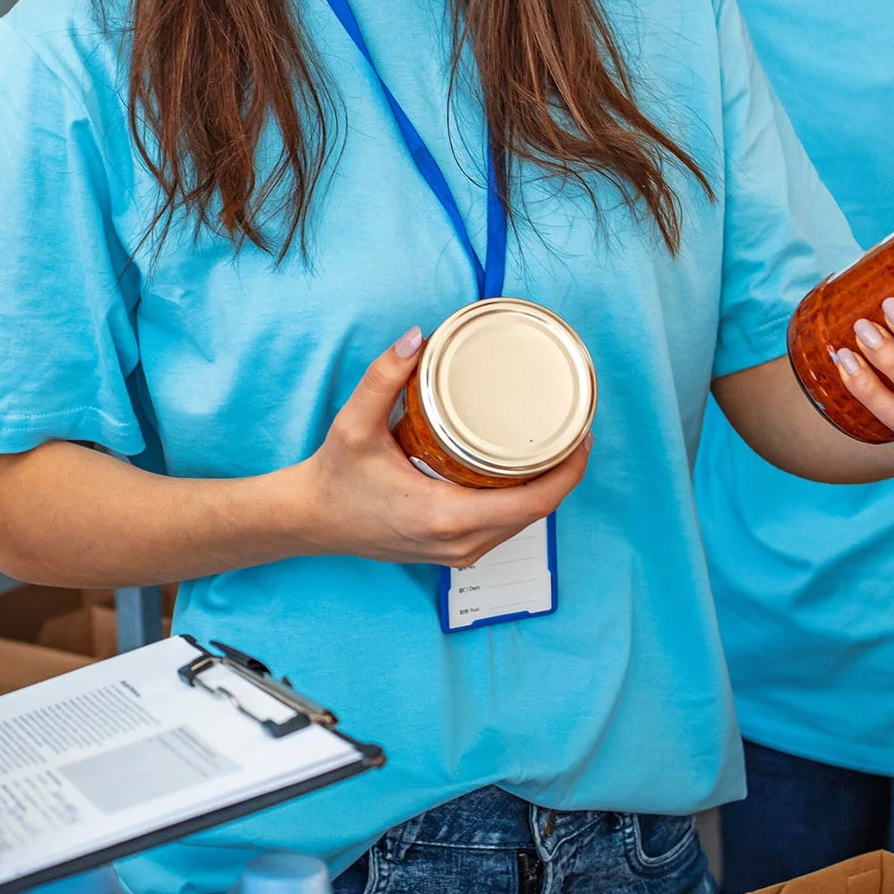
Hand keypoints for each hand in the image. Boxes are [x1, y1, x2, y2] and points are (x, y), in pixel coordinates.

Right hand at [289, 325, 588, 567]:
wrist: (311, 520)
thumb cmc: (335, 478)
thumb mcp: (354, 424)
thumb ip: (384, 378)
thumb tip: (417, 338)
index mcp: (447, 516)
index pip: (536, 502)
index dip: (570, 470)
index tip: (582, 435)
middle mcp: (460, 544)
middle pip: (538, 513)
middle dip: (563, 473)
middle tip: (571, 429)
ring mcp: (459, 554)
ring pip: (524, 525)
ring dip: (544, 489)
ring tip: (553, 446)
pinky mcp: (453, 554)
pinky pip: (504, 529)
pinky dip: (521, 503)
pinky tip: (523, 475)